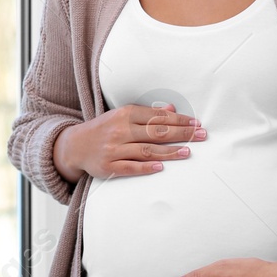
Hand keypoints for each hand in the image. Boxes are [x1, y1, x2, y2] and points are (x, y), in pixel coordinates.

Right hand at [51, 102, 204, 181]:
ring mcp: (114, 149)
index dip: (179, 120)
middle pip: (156, 132)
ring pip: (147, 150)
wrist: (74, 145)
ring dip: (169, 152)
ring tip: (188, 152)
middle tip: (201, 135)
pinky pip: (131, 167)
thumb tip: (172, 109)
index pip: (157, 117)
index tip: (196, 123)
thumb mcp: (122, 115)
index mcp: (124, 114)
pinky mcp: (109, 166)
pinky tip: (162, 168)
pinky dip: (146, 168)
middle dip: (181, 134)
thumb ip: (147, 113)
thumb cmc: (104, 129)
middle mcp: (120, 130)